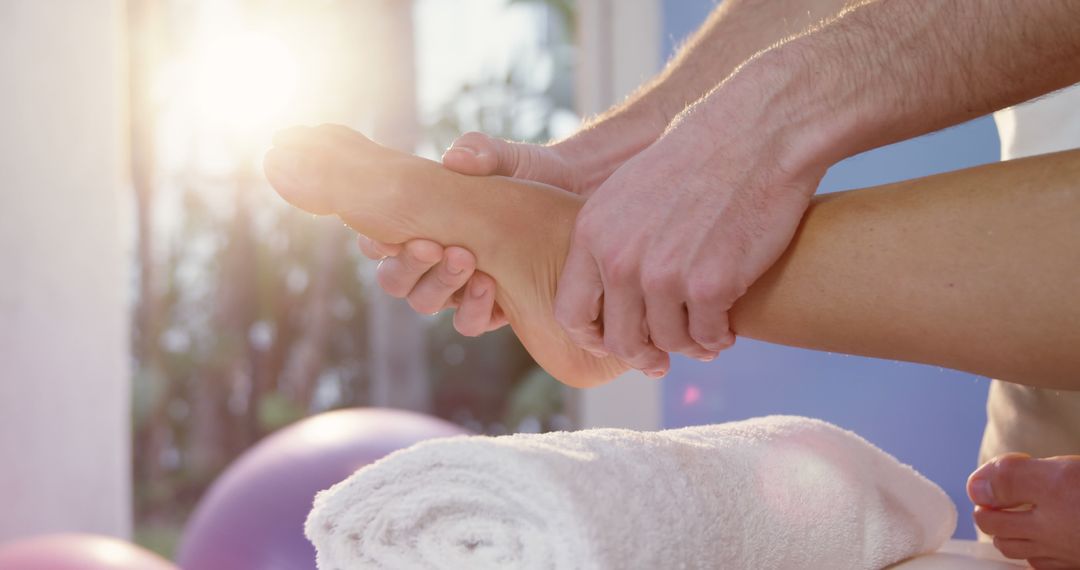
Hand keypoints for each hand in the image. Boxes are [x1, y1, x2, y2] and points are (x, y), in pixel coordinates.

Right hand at [357, 131, 616, 335]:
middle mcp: (435, 258)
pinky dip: (474, 308)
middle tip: (431, 245)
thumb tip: (455, 158)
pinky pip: (470, 321)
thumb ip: (481, 152)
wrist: (582, 199)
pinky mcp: (493, 306)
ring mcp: (461, 285)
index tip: (388, 233)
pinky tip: (491, 286)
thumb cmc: (534, 173)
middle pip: (395, 278)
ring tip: (466, 260)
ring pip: (427, 302)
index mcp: (424, 221)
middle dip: (407, 265)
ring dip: (440, 285)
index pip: (379, 240)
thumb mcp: (509, 158)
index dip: (376, 241)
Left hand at [554, 98, 826, 376]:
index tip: (617, 343)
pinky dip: (717, 337)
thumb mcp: (628, 192)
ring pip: (668, 342)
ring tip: (704, 337)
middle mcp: (619, 259)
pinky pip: (707, 335)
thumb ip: (610, 242)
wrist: (756, 132)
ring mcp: (663, 275)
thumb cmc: (697, 158)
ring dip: (688, 345)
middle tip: (662, 360)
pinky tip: (726, 326)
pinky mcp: (710, 284)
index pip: (571, 313)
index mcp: (592, 234)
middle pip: (620, 339)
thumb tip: (610, 297)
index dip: (593, 338)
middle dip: (644, 354)